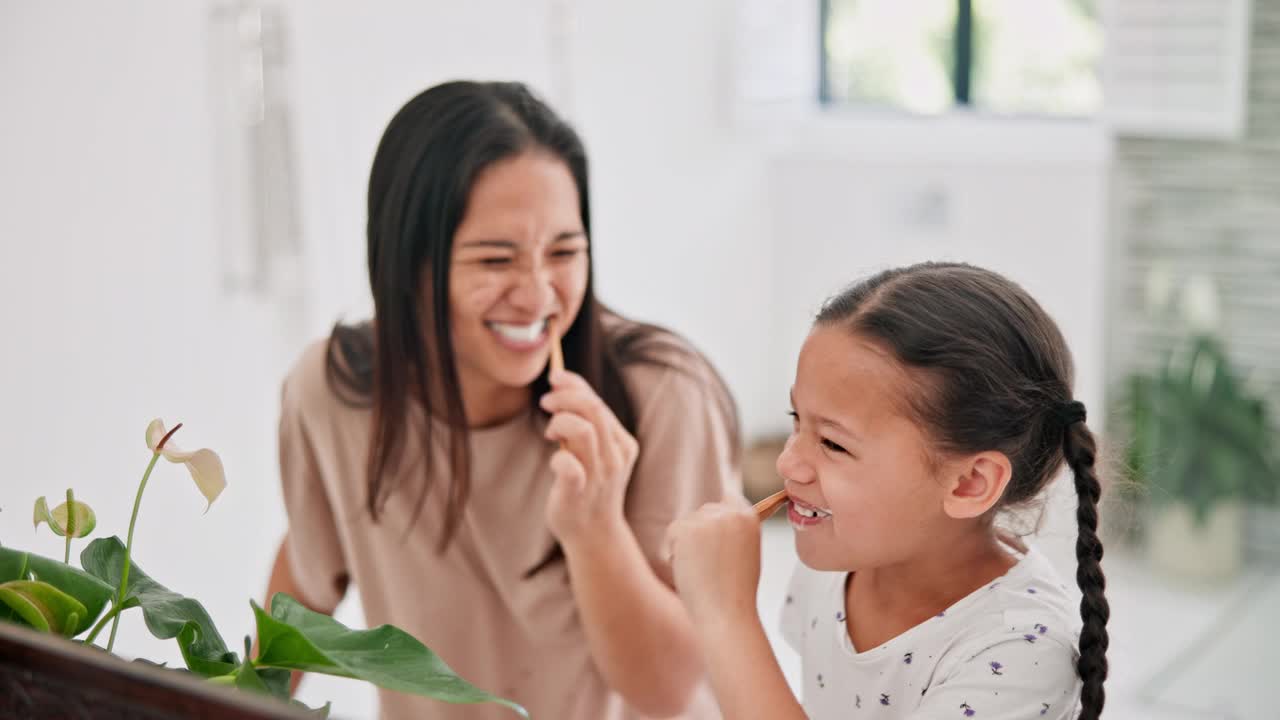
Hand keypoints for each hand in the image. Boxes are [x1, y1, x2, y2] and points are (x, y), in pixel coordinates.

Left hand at [540, 369, 638, 543]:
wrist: (593, 534)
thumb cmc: (588, 487)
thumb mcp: (595, 452)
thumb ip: (587, 424)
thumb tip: (563, 386)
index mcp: (622, 443)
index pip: (598, 403)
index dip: (574, 385)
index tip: (555, 379)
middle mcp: (615, 457)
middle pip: (593, 409)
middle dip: (564, 398)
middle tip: (546, 402)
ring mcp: (599, 475)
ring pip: (583, 430)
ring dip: (560, 422)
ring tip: (551, 434)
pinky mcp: (579, 492)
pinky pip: (568, 466)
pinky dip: (557, 458)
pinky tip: (555, 463)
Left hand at [666, 501, 761, 626]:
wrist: (726, 612)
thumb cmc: (736, 590)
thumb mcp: (747, 551)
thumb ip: (734, 531)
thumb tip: (714, 517)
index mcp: (749, 517)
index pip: (728, 498)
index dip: (718, 515)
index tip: (714, 531)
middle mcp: (730, 513)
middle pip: (704, 511)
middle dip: (700, 531)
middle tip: (709, 563)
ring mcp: (709, 519)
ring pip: (687, 522)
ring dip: (688, 542)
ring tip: (702, 569)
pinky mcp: (688, 529)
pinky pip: (673, 532)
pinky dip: (676, 550)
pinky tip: (690, 568)